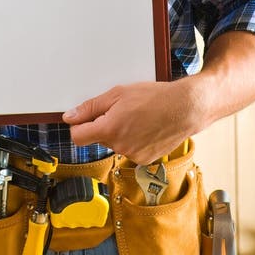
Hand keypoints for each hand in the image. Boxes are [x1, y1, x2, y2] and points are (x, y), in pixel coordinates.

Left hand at [62, 78, 199, 163]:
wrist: (185, 108)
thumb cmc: (154, 97)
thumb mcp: (117, 94)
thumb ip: (90, 108)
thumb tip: (70, 117)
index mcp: (109, 130)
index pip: (78, 137)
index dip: (78, 125)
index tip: (84, 119)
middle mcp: (120, 146)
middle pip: (98, 138)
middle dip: (104, 125)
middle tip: (121, 110)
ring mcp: (133, 155)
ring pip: (115, 144)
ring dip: (120, 133)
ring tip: (137, 117)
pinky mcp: (145, 160)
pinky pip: (130, 150)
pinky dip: (133, 140)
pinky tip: (145, 128)